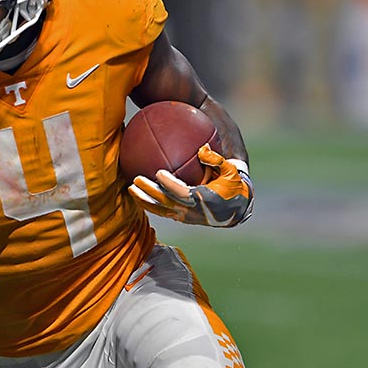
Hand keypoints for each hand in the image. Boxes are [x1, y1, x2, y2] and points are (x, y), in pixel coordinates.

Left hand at [129, 144, 253, 227]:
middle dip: (149, 192)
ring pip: (160, 210)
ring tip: (130, 189)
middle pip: (165, 202)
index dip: (169, 184)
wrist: (237, 210)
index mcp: (203, 198)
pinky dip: (149, 205)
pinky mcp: (182, 219)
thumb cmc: (233, 185)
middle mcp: (192, 210)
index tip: (158, 172)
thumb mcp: (230, 171)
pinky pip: (162, 212)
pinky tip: (137, 195)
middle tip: (136, 179)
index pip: (182, 192)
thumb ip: (216, 160)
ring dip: (144, 200)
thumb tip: (201, 148)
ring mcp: (185, 216)